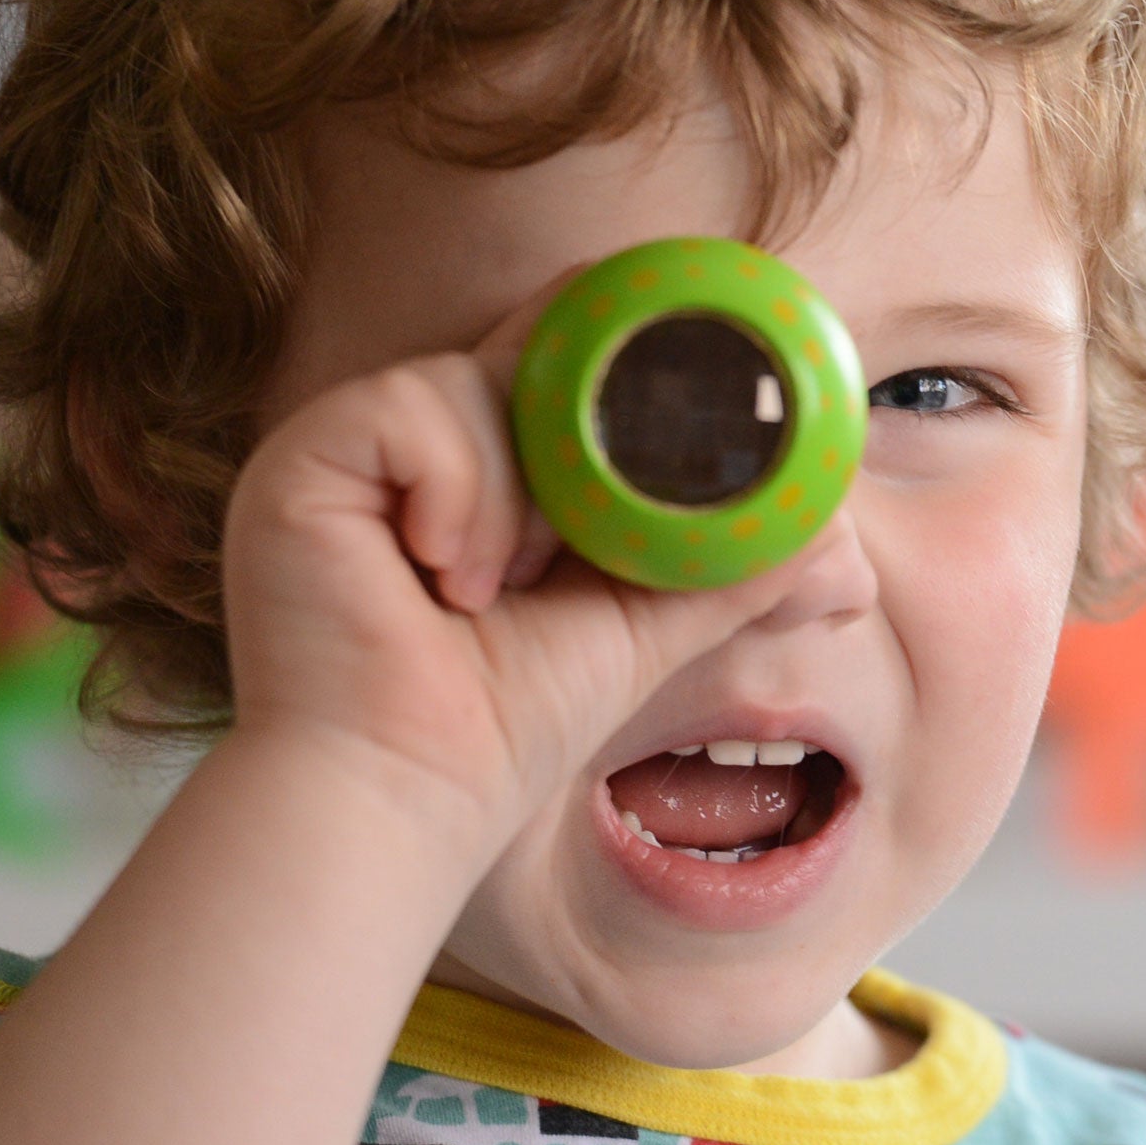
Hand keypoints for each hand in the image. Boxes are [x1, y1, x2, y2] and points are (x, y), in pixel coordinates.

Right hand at [223, 270, 842, 870]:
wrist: (407, 797)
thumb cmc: (503, 721)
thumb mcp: (644, 623)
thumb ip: (727, 565)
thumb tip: (842, 552)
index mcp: (477, 459)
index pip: (561, 357)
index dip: (630, 366)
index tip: (701, 389)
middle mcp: (409, 438)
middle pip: (529, 347)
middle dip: (591, 433)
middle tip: (602, 528)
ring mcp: (351, 443)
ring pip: (479, 377)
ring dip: (523, 490)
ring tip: (499, 587)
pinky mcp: (302, 458)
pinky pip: (412, 407)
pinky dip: (460, 493)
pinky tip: (449, 582)